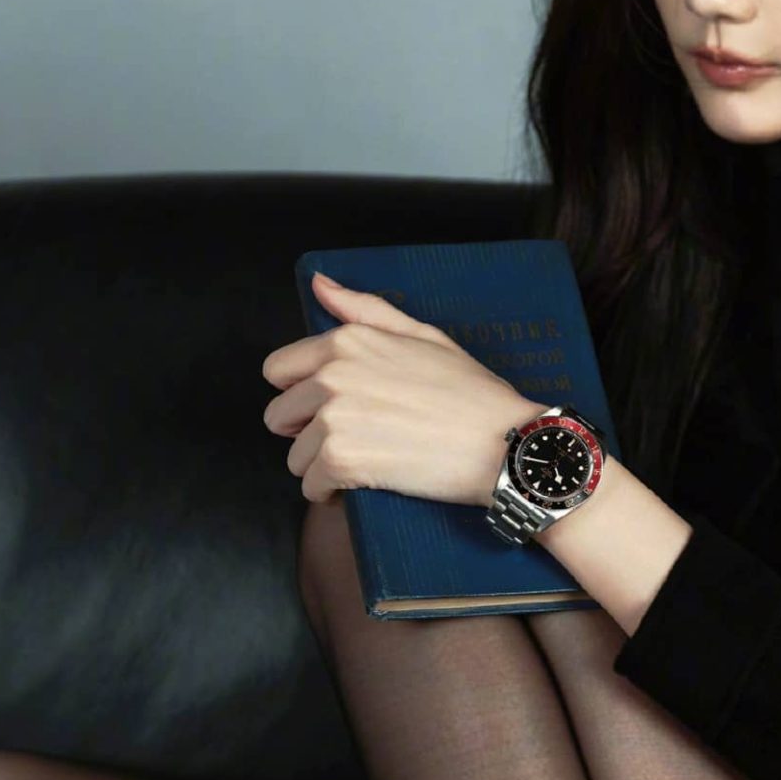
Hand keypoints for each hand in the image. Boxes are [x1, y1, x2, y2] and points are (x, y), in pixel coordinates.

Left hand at [261, 269, 541, 506]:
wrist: (502, 444)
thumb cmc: (470, 393)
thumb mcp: (423, 335)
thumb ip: (364, 309)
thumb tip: (319, 284)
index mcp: (346, 341)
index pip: (278, 370)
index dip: (302, 393)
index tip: (333, 407)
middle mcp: (331, 375)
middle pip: (280, 416)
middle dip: (307, 432)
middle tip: (355, 439)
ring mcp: (332, 418)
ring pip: (295, 456)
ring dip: (322, 466)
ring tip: (366, 463)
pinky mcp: (340, 460)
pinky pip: (310, 486)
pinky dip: (331, 494)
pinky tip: (363, 486)